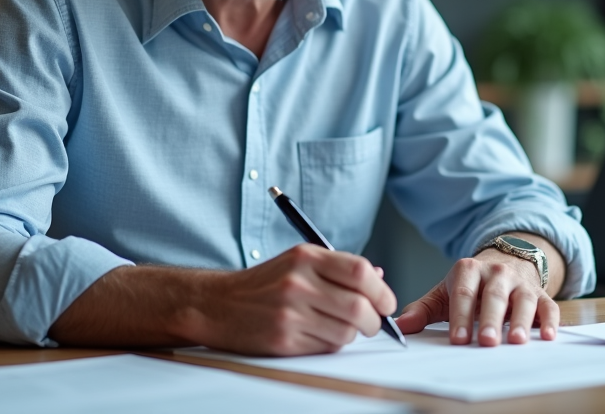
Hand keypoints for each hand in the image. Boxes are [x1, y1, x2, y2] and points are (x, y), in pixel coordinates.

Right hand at [187, 243, 396, 355]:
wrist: (217, 304)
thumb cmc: (263, 283)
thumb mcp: (299, 260)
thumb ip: (339, 267)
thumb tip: (380, 277)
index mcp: (306, 257)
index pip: (360, 272)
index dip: (382, 291)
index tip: (386, 302)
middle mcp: (299, 283)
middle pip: (359, 307)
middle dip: (374, 321)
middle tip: (373, 323)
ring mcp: (290, 313)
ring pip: (346, 332)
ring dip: (352, 334)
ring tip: (339, 327)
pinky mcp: (283, 340)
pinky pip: (325, 347)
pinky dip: (330, 345)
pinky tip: (318, 334)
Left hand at [395, 237, 559, 346]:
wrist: (505, 261)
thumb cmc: (471, 284)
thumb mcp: (445, 291)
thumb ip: (423, 309)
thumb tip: (399, 326)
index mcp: (468, 270)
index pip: (464, 294)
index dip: (461, 317)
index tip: (458, 339)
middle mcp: (496, 273)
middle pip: (493, 296)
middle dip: (490, 319)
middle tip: (486, 341)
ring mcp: (520, 283)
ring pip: (522, 300)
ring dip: (521, 320)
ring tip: (516, 340)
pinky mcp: (540, 293)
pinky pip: (548, 306)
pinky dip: (549, 320)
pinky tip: (547, 336)